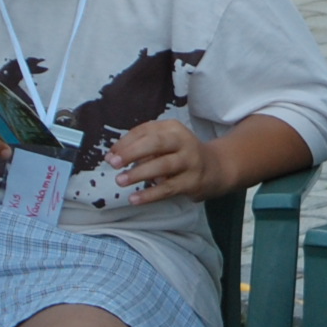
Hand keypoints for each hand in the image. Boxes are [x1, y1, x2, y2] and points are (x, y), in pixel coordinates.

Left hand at [107, 121, 228, 204]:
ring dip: (139, 173)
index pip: (145, 131)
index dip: (125, 143)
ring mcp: (190, 161)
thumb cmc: (181, 153)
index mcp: (173, 128)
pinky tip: (134, 199)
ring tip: (120, 181)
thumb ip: (141, 146)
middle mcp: (184, 141)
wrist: (216, 168)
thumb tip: (113, 156)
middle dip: (132, 152)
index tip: (110, 156)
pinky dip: (150, 194)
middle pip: (155, 143)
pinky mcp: (193, 181)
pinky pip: (168, 188)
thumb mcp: (165, 142)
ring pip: (162, 165)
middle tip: (114, 163)